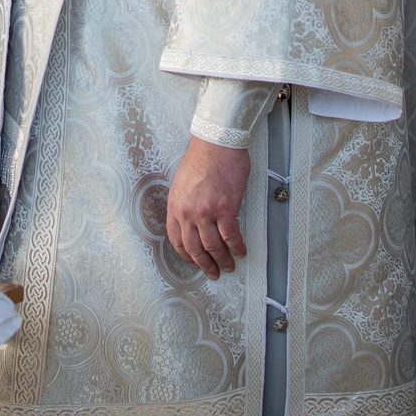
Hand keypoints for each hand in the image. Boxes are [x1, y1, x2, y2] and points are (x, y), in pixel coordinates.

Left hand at [165, 137, 248, 278]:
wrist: (216, 143)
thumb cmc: (202, 158)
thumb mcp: (182, 183)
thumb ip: (185, 204)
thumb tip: (194, 221)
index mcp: (175, 206)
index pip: (177, 240)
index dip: (186, 256)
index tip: (194, 262)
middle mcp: (187, 212)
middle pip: (194, 248)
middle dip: (204, 264)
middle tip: (212, 272)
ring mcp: (206, 212)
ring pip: (213, 246)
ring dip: (222, 260)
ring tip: (228, 266)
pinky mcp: (225, 209)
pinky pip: (231, 236)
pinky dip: (236, 247)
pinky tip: (240, 251)